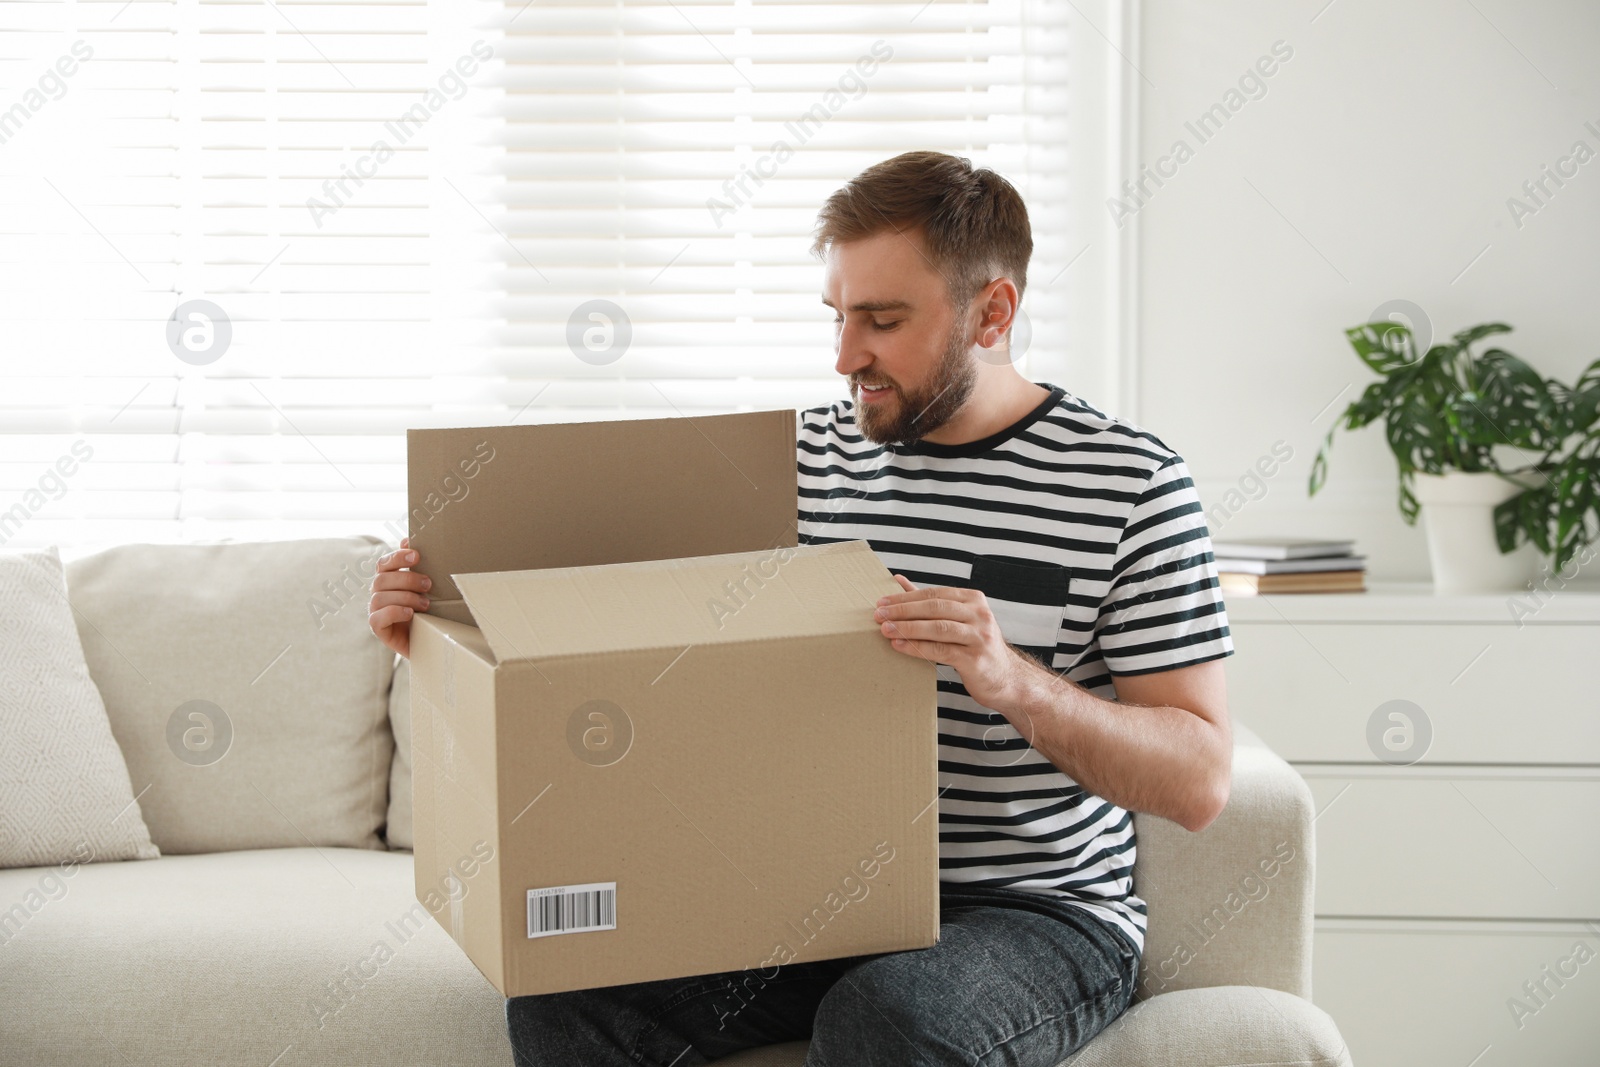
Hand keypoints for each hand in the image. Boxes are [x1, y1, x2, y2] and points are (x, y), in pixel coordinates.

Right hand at [369, 536, 430, 658]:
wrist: (432, 641)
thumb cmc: (430, 610)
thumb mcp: (428, 588)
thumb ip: (419, 567)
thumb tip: (409, 540)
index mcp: (388, 580)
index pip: (384, 563)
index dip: (398, 557)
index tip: (417, 555)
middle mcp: (378, 593)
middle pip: (382, 579)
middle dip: (407, 579)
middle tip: (428, 584)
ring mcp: (376, 611)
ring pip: (380, 597)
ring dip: (406, 597)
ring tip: (426, 604)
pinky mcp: (378, 628)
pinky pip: (377, 617)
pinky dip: (394, 612)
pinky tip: (410, 614)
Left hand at [873, 574, 1029, 712]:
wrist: (1006, 679)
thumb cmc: (975, 648)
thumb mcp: (958, 620)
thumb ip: (930, 601)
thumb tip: (898, 580)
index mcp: (974, 600)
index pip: (935, 593)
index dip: (906, 597)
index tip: (882, 602)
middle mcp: (980, 615)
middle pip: (935, 608)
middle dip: (903, 610)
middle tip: (879, 615)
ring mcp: (979, 636)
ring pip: (938, 627)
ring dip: (908, 628)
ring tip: (885, 630)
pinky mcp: (975, 659)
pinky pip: (941, 650)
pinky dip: (917, 647)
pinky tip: (899, 646)